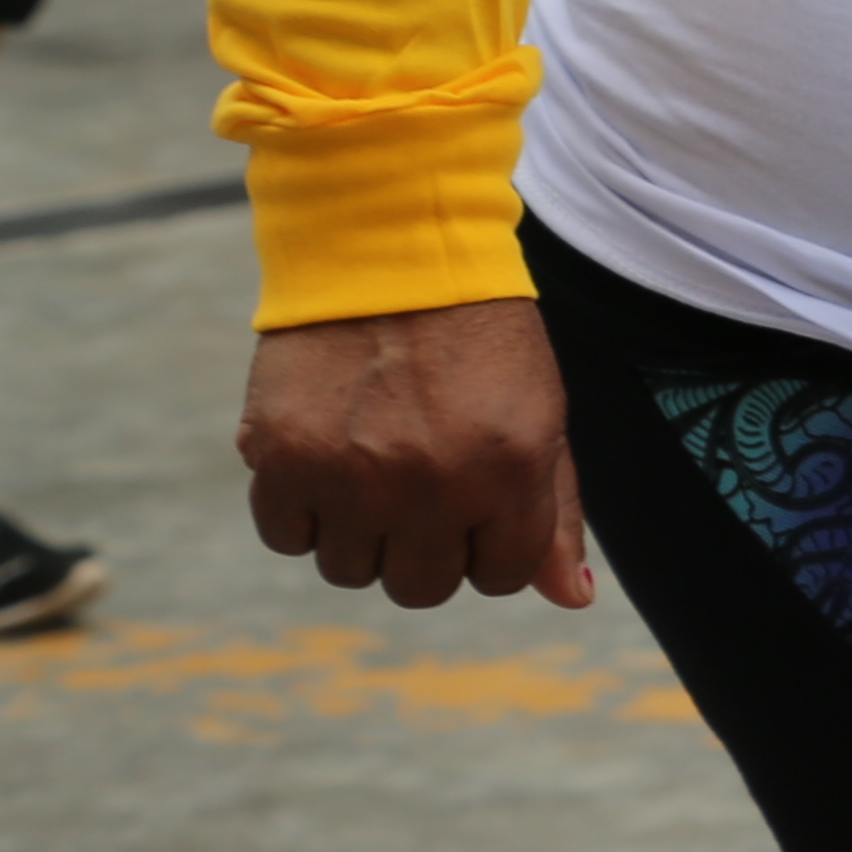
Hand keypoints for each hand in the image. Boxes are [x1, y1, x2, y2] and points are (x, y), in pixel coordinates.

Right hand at [241, 299, 592, 612]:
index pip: (500, 576)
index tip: (479, 502)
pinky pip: (288, 537)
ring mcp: (351, 475)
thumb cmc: (480, 338)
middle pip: (421, 587)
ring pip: (350, 570)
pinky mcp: (280, 458)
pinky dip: (304, 511)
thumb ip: (554, 512)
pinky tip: (328, 456)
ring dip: (362, 532)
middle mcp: (430, 483)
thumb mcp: (543, 414)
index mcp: (509, 468)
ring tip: (375, 461)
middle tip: (423, 485)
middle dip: (426, 549)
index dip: (490, 544)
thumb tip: (570, 599)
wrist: (391, 252)